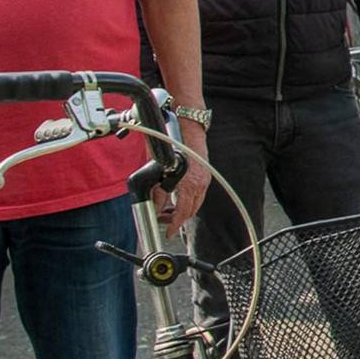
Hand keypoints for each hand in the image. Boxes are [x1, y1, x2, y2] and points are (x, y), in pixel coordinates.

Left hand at [156, 122, 211, 237]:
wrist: (188, 126)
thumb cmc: (172, 141)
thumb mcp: (157, 168)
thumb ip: (157, 190)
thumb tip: (155, 205)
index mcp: (189, 183)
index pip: (182, 212)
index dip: (174, 225)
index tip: (168, 232)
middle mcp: (199, 183)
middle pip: (190, 211)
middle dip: (177, 219)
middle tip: (164, 221)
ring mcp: (204, 179)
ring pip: (195, 204)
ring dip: (182, 210)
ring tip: (168, 209)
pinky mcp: (205, 175)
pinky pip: (198, 195)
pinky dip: (187, 200)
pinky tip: (176, 197)